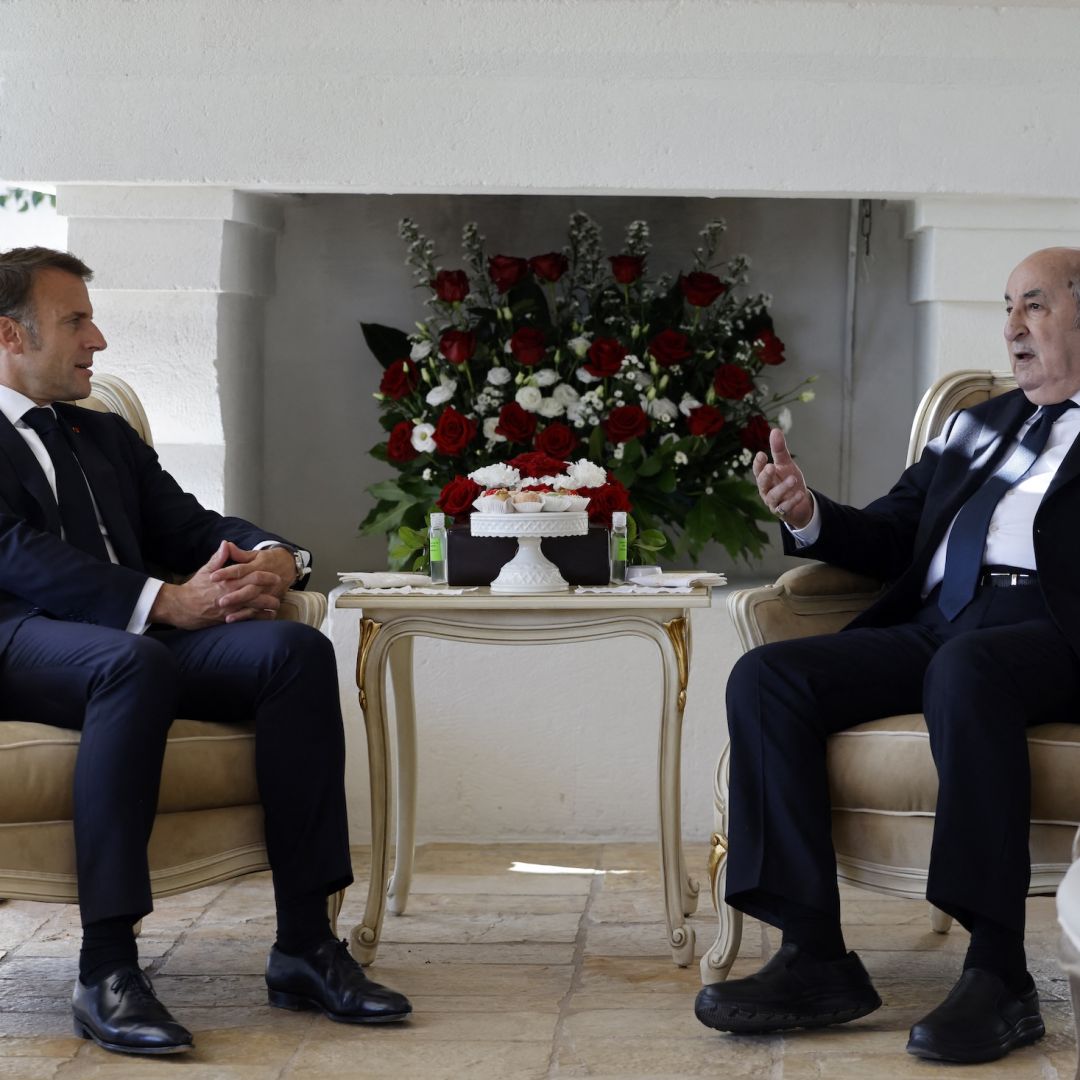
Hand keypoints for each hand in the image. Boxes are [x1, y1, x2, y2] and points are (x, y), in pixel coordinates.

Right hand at [149, 542, 285, 629]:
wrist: (180, 606)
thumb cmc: (194, 588)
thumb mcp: (206, 570)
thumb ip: (218, 558)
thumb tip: (226, 543)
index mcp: (228, 580)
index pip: (251, 575)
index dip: (266, 575)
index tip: (275, 575)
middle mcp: (231, 594)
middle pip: (257, 592)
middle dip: (270, 591)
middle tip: (281, 589)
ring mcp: (230, 608)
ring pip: (253, 606)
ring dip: (267, 606)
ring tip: (277, 605)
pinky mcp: (226, 619)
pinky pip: (246, 619)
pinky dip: (258, 618)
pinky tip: (266, 617)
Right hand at [752, 428, 812, 529]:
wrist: (800, 502)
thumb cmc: (788, 480)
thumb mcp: (786, 464)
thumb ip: (779, 450)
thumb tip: (775, 430)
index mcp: (765, 477)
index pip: (758, 470)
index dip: (758, 463)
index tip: (761, 454)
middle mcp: (766, 490)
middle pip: (762, 483)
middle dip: (765, 476)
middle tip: (771, 467)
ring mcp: (773, 502)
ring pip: (773, 496)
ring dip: (782, 488)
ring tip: (793, 479)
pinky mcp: (782, 512)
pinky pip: (785, 508)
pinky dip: (792, 501)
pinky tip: (800, 493)